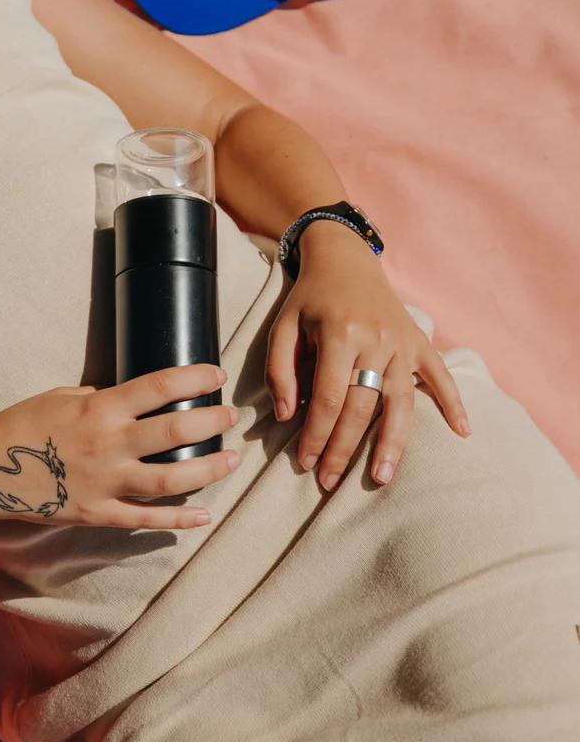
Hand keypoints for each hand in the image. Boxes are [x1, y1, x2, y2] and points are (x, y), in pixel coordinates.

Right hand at [0, 365, 238, 529]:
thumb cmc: (21, 424)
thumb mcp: (63, 395)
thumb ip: (103, 398)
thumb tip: (138, 399)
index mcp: (100, 408)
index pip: (160, 387)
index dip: (195, 378)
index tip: (218, 374)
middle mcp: (109, 444)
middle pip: (175, 432)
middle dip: (212, 422)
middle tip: (231, 415)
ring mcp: (105, 483)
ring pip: (171, 480)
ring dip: (208, 470)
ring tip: (232, 460)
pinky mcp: (98, 514)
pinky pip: (146, 520)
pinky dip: (179, 520)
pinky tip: (204, 516)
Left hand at [265, 223, 470, 490]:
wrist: (344, 258)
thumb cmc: (310, 298)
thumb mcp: (283, 326)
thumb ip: (279, 370)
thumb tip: (286, 415)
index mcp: (340, 334)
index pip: (327, 398)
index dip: (315, 434)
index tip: (304, 462)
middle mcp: (376, 339)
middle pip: (361, 407)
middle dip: (343, 449)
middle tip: (329, 482)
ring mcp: (403, 342)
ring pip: (400, 401)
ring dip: (392, 443)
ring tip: (382, 477)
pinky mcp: (420, 341)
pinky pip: (440, 375)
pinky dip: (454, 402)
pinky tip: (463, 432)